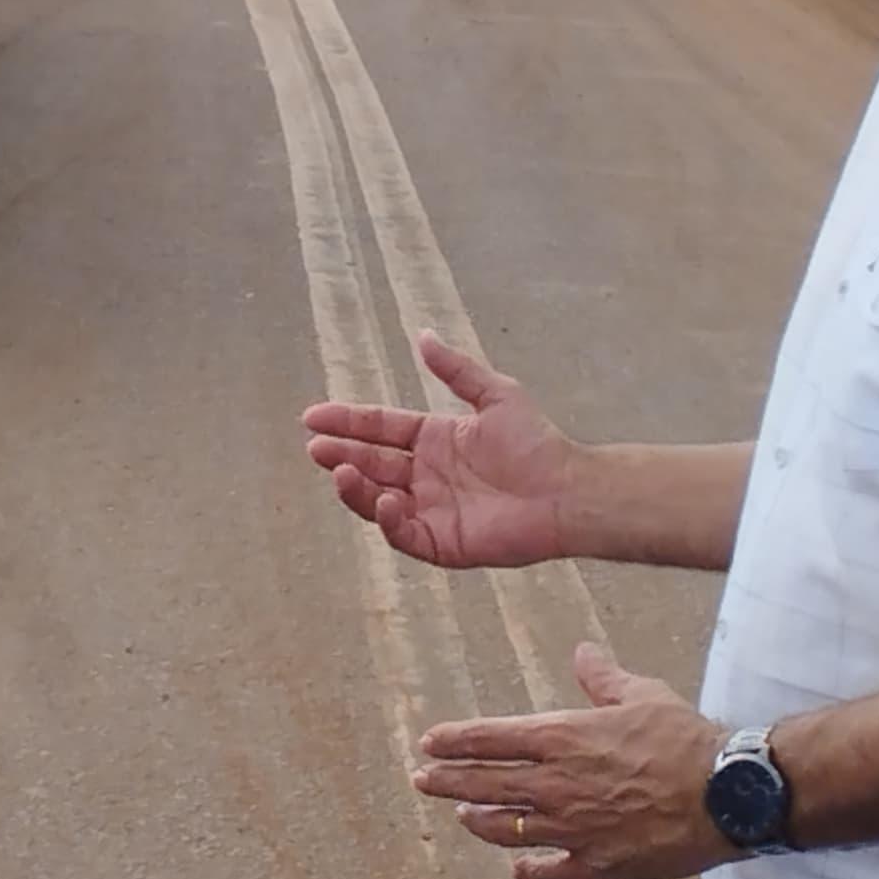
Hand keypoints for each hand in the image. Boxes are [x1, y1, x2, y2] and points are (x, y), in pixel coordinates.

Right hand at [299, 331, 577, 569]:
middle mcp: (427, 476)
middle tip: (316, 447)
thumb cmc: (537, 443)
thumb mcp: (496, 395)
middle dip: (341, 455)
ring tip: (340, 472)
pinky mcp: (442, 543)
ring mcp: (431, 510)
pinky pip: (405, 534)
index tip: (312, 416)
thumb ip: (457, 370)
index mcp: (434, 440)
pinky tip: (383, 500)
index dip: (347, 422)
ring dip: (356, 487)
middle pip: (372, 464)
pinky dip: (388, 520)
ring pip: (378, 499)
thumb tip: (423, 335)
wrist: (566, 490)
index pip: (380, 429)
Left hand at [412, 643, 737, 878]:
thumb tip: (583, 652)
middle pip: (486, 785)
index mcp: (563, 738)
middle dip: (448, 782)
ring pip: (509, 829)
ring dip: (482, 822)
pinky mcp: (598, 864)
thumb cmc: (685, 739)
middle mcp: (558, 785)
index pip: (490, 739)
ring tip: (464, 817)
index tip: (428, 743)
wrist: (726, 793)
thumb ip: (603, 678)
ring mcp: (574, 829)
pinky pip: (551, 873)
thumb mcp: (641, 695)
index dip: (454, 741)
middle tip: (422, 781)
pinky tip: (519, 868)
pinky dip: (530, 870)